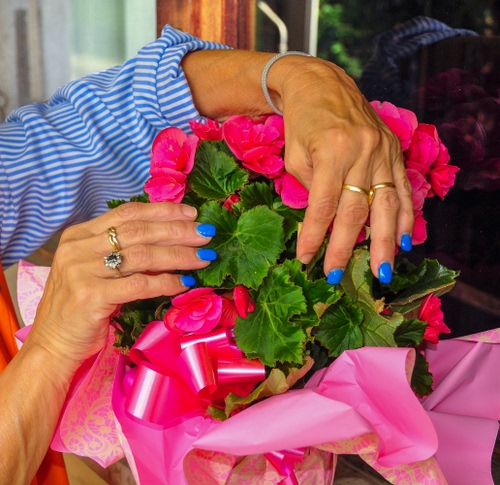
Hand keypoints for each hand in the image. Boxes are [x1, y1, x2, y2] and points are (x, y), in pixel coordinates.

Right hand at [28, 202, 215, 367]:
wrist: (53, 345)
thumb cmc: (82, 307)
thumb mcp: (100, 271)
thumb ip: (126, 253)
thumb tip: (173, 240)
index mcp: (79, 235)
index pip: (127, 213)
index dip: (162, 211)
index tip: (191, 214)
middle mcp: (77, 248)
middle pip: (138, 231)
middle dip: (178, 231)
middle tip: (206, 235)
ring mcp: (81, 271)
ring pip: (142, 255)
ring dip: (179, 255)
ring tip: (203, 258)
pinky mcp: (90, 297)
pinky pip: (139, 285)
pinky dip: (166, 282)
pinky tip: (184, 283)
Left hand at [267, 56, 413, 281]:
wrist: (322, 83)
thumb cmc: (301, 121)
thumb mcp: (295, 154)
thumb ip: (311, 188)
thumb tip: (325, 222)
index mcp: (331, 151)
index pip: (323, 205)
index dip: (314, 235)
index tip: (306, 259)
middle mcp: (362, 152)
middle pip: (356, 210)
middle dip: (346, 247)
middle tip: (338, 274)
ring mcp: (382, 151)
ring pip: (386, 204)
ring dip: (385, 241)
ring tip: (382, 270)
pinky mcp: (392, 150)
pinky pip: (402, 188)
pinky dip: (405, 216)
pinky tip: (404, 239)